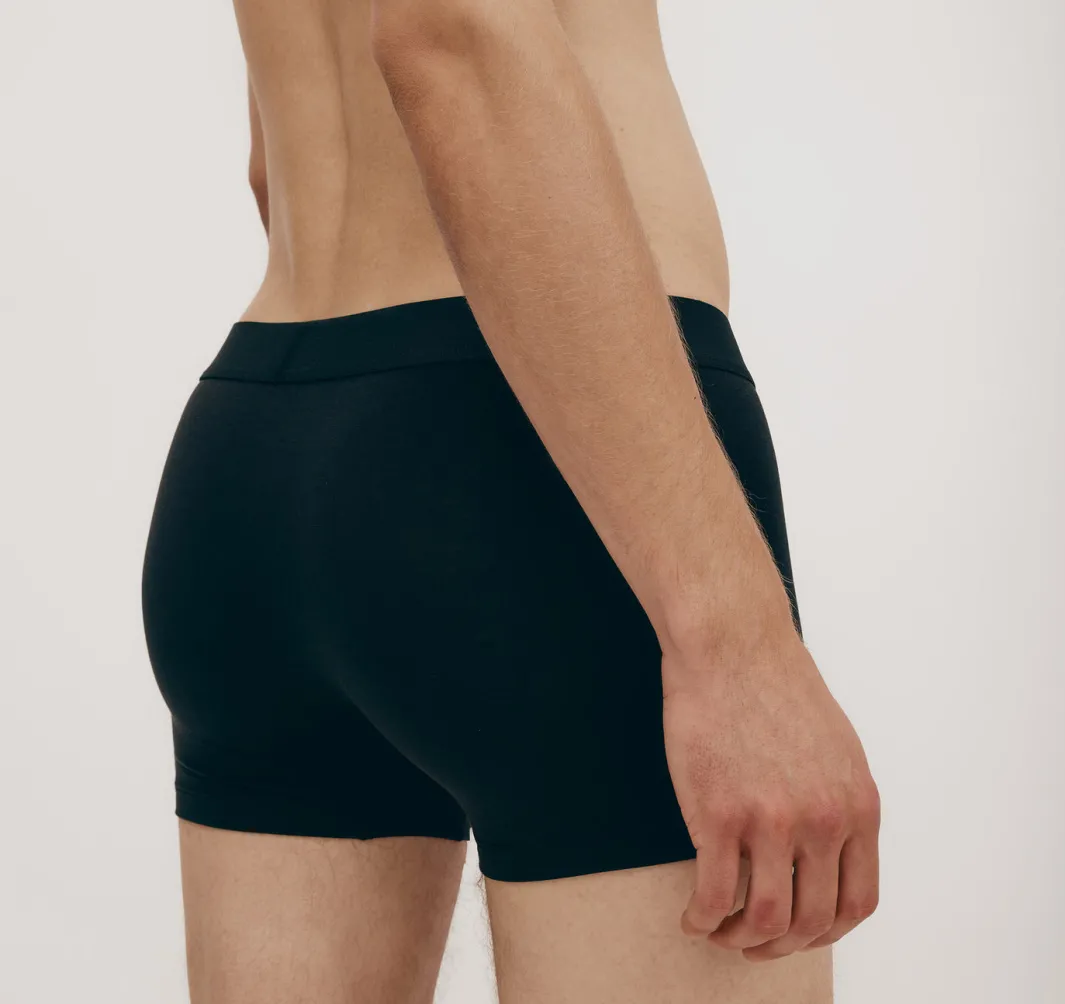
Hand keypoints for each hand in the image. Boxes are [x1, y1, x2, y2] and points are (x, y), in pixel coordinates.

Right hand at [662, 630, 879, 960]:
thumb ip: (838, 803)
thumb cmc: (774, 684)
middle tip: (752, 944)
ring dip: (739, 940)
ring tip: (717, 931)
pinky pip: (713, 895)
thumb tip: (825, 851)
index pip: (857, 902)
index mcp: (857, 806)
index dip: (825, 931)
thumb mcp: (836, 748)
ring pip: (764, 919)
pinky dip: (701, 919)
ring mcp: (771, 820)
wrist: (731, 645)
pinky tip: (692, 915)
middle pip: (812, 922)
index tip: (798, 933)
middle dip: (779, 946)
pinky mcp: (720, 813)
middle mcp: (822, 820)